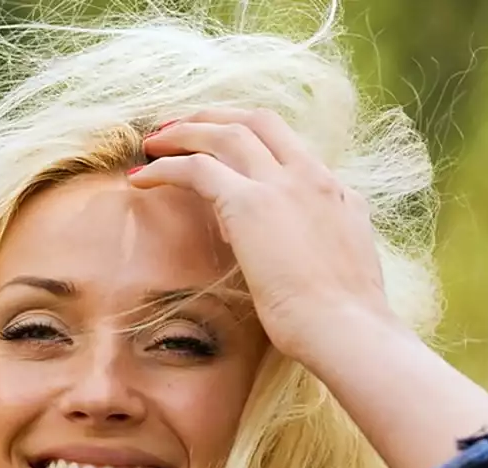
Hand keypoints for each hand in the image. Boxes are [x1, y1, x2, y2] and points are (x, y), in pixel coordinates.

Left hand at [129, 107, 401, 367]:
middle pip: (257, 121)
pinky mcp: (250, 205)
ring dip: (183, 133)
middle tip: (179, 128)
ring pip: (225, 134)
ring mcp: (283, 185)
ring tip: (152, 143)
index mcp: (334, 190)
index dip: (247, 135)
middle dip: (213, 117)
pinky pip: (196, 169)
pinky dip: (164, 167)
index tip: (217, 142)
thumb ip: (314, 237)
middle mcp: (310, 176)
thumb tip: (283, 237)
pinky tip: (140, 176)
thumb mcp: (337, 263)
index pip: (287, 144)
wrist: (347, 329)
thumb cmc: (341, 318)